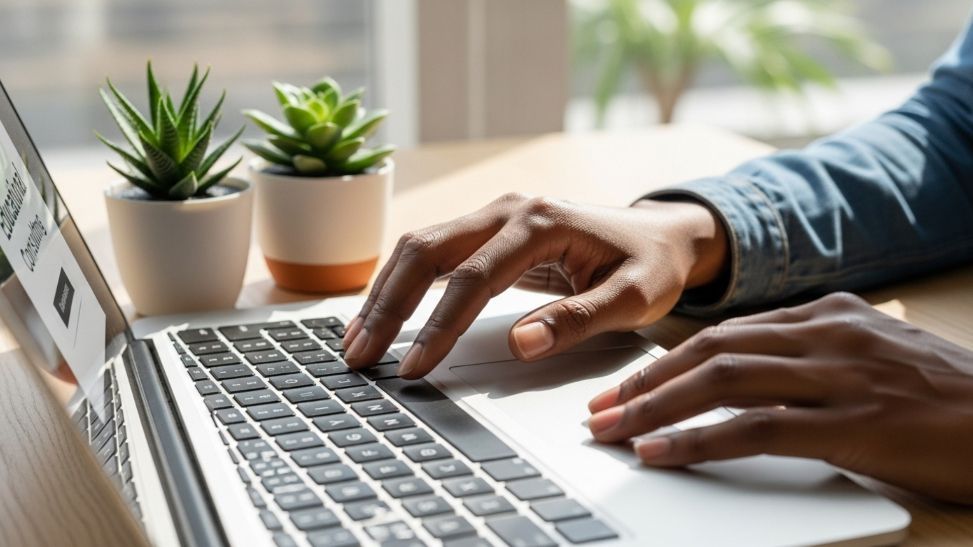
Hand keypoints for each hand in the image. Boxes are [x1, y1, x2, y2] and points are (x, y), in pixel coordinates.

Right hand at [342, 193, 727, 378]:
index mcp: (542, 223)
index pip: (475, 278)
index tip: (416, 367)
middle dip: (389, 305)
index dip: (440, 326)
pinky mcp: (489, 231)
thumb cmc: (651, 265)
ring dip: (386, 293)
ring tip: (357, 340)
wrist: (662, 234)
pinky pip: (434, 253)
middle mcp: (509, 210)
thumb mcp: (633, 298)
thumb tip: (521, 345)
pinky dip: (402, 284)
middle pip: (428, 250)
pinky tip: (383, 315)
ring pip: (420, 246)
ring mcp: (495, 215)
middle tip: (360, 355)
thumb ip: (577, 319)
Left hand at [587, 292, 972, 503]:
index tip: (628, 384)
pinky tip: (662, 453)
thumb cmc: (951, 400)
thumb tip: (753, 377)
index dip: (668, 360)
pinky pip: (757, 427)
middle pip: (712, 349)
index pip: (728, 332)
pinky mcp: (857, 423)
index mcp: (831, 316)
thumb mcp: (878, 360)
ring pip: (723, 380)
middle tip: (601, 407)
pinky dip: (700, 440)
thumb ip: (818, 357)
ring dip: (656, 406)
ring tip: (612, 429)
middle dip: (647, 380)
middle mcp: (828, 334)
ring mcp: (842, 376)